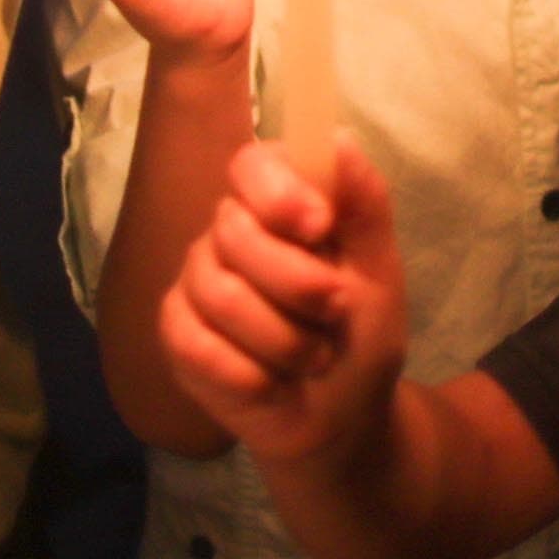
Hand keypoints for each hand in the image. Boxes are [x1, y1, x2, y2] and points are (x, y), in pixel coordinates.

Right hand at [160, 141, 408, 468]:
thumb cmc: (361, 334)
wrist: (341, 419)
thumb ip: (363, 205)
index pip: (252, 164)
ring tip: (313, 357)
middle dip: (296, 281)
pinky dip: (248, 373)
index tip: (320, 227)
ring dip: (282, 337)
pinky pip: (195, 343)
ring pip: (218, 292)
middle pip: (234, 231)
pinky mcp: (178, 335)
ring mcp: (197, 282)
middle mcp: (230, 231)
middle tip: (336, 310)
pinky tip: (274, 384)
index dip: (278, 192)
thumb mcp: (380, 272)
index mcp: (279, 202)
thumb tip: (338, 139)